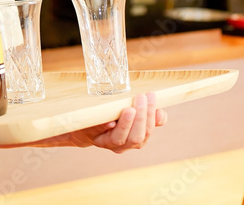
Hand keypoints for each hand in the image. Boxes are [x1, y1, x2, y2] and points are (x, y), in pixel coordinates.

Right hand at [13, 92, 165, 151]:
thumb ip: (95, 119)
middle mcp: (121, 145)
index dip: (126, 125)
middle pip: (136, 136)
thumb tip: (109, 120)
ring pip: (146, 133)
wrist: (86, 128)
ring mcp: (132, 141)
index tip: (128, 109)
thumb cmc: (83, 120)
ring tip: (149, 97)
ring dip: (150, 114)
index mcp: (106, 142)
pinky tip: (160, 110)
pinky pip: (154, 128)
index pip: (119, 137)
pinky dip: (158, 119)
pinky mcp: (141, 133)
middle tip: (141, 97)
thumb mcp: (83, 118)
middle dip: (141, 116)